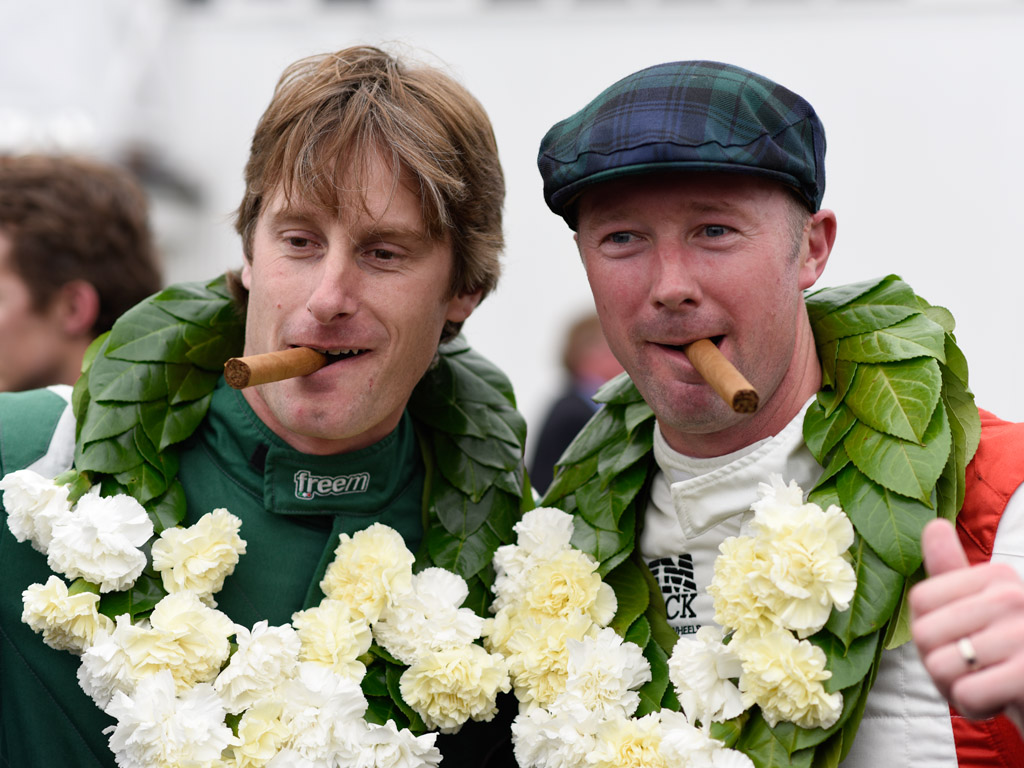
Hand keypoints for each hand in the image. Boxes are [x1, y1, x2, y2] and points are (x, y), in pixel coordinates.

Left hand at [910, 518, 1023, 733]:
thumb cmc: (1007, 653)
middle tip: (971, 669)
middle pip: (924, 633)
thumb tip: (934, 524)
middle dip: (937, 663)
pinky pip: (965, 694)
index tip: (959, 642)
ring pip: (940, 666)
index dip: (927, 631)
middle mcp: (1012, 597)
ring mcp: (1023, 634)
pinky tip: (996, 701)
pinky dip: (973, 707)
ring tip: (984, 683)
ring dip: (954, 688)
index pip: (919, 599)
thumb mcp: (979, 608)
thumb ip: (951, 572)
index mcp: (997, 576)